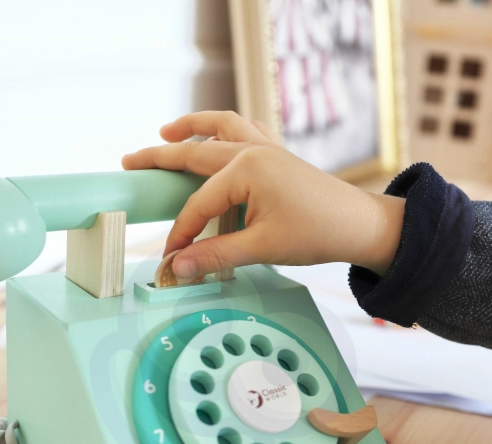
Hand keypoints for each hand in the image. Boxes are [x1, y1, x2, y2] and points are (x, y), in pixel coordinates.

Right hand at [122, 111, 403, 277]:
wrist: (360, 226)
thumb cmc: (317, 232)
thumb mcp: (261, 247)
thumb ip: (214, 255)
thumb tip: (177, 267)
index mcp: (246, 169)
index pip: (198, 203)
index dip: (180, 232)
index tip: (170, 256)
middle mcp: (253, 150)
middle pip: (196, 153)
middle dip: (161, 158)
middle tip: (130, 161)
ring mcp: (267, 147)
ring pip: (221, 128)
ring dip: (192, 128)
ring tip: (167, 132)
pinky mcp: (277, 155)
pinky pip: (246, 131)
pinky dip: (225, 130)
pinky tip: (218, 137)